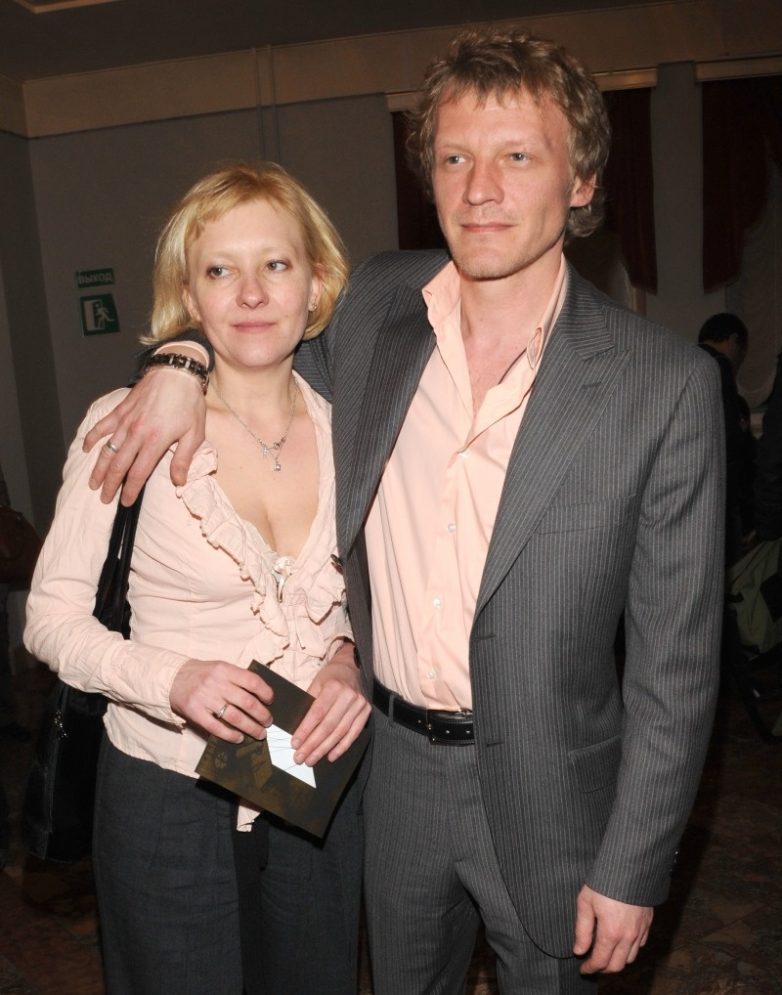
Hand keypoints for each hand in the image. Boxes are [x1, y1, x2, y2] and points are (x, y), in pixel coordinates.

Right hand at [83, 366, 205, 505]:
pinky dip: (92, 437)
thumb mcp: (194, 433)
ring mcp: (126, 421)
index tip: (125, 502)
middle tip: (104, 498)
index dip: (130, 490)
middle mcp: (136, 433)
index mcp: (155, 442)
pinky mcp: (121, 409)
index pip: (137, 473)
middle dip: (110, 485)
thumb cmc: (189, 402)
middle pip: (118, 465)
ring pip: (107, 449)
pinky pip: (102, 425)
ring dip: (98, 467)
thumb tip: (179, 481)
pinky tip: (86, 448)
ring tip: (92, 482)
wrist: (177, 372)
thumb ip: (184, 459)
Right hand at [170, 659, 273, 743]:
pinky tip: (239, 738)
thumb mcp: (220, 668)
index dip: (265, 692)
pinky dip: (230, 735)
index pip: (252, 681)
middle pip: (247, 702)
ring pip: (235, 717)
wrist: (173, 679)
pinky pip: (216, 728)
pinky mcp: (195, 713)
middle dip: (262, 715)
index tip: (270, 701)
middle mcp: (216, 684)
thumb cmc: (203, 674)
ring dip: (251, 728)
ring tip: (259, 733)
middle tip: (268, 722)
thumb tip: (261, 695)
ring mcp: (205, 699)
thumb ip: (237, 678)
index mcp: (225, 670)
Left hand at [291, 648, 369, 765]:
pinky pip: (354, 733)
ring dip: (324, 749)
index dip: (305, 731)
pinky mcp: (366, 711)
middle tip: (300, 758)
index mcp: (334, 687)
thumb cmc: (330, 676)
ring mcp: (359, 705)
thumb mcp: (316, 683)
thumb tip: (297, 729)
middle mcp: (348, 696)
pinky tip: (331, 756)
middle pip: (328, 726)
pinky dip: (342, 747)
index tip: (295, 744)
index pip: (317, 713)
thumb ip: (308, 703)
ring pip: (340, 732)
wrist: (352, 667)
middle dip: (312, 744)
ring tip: (311, 759)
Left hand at [573, 885, 652, 973]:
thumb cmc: (604, 882)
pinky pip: (640, 945)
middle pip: (617, 965)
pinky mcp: (648, 923)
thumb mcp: (586, 902)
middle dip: (603, 969)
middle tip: (593, 965)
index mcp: (611, 933)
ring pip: (630, 958)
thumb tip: (579, 950)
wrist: (630, 866)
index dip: (590, 968)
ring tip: (607, 955)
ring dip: (618, 961)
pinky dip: (630, 950)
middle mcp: (628, 936)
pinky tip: (622, 942)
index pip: (600, 961)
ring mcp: (640, 930)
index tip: (583, 969)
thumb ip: (582, 929)